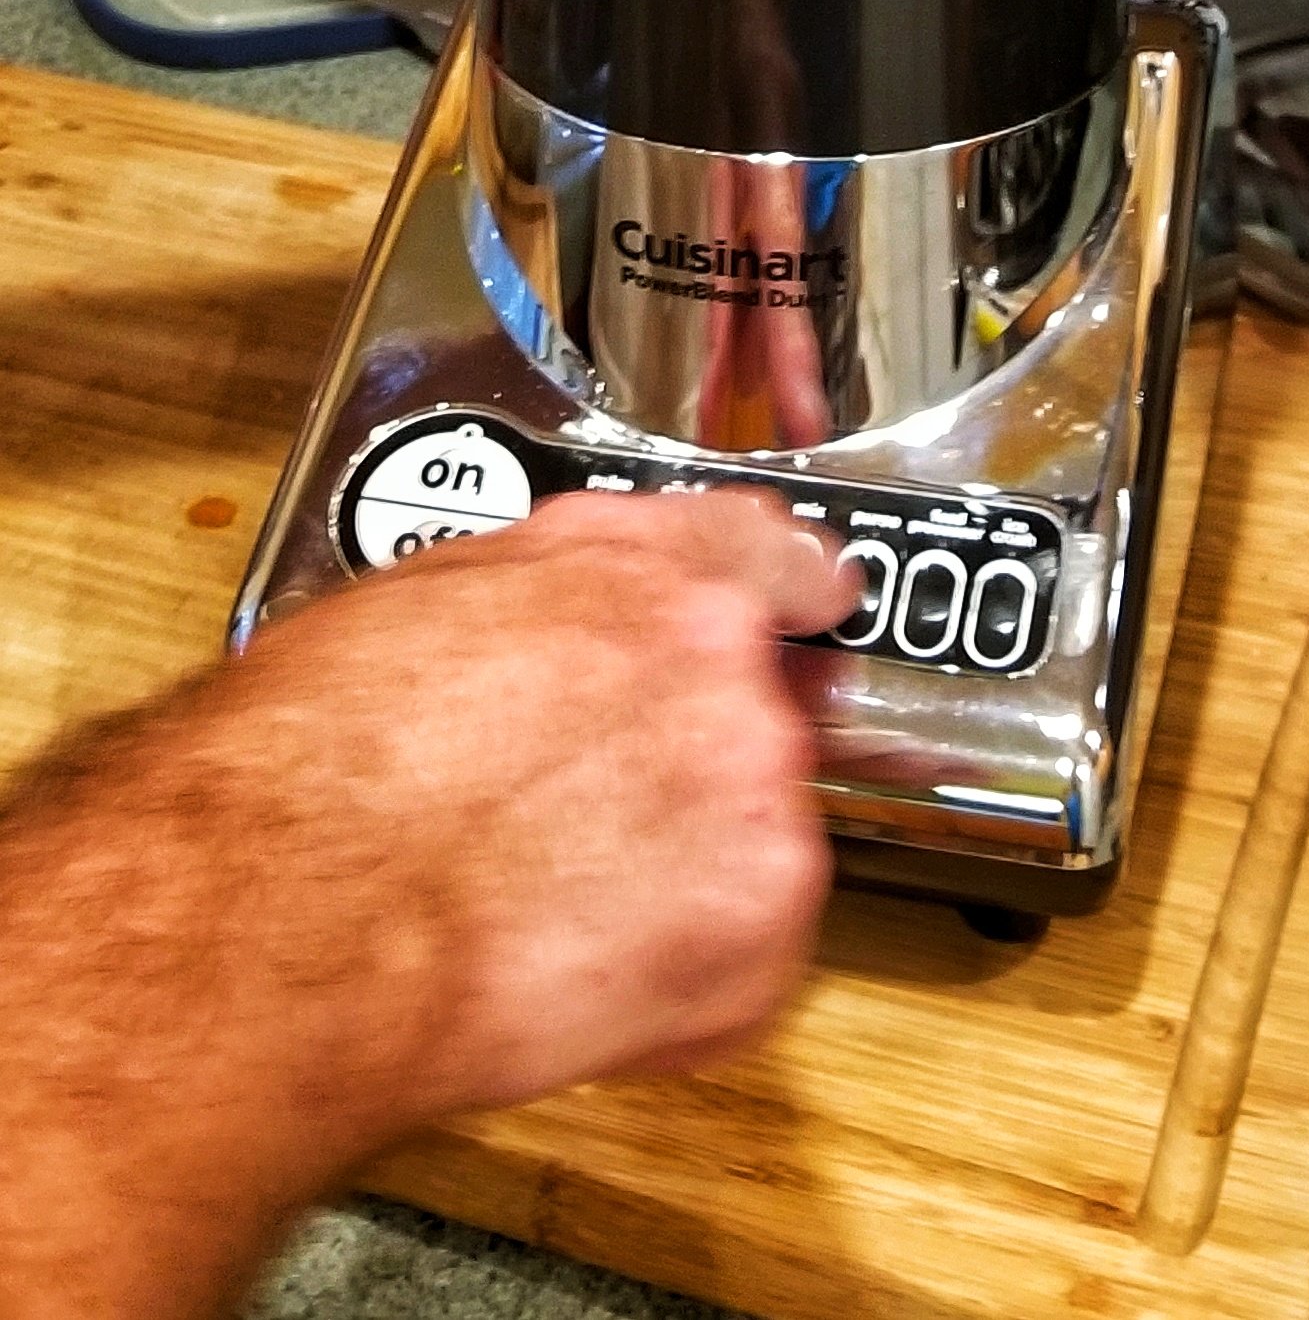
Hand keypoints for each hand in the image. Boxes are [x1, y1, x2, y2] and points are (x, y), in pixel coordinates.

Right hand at [0, 490, 844, 1319]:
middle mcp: (725, 670)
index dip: (781, 591)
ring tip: (561, 898)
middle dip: (693, 756)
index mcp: (652, 571)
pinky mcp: (755, 938)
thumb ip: (560, 586)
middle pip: (764, 705)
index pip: (776, 552)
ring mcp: (754, 803)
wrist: (288, 912)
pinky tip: (579, 966)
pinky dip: (685, 978)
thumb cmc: (316, 766)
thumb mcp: (434, 592)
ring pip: (759, 833)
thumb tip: (587, 606)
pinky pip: (750, 957)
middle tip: (591, 810)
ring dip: (689, 866)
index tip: (797, 616)